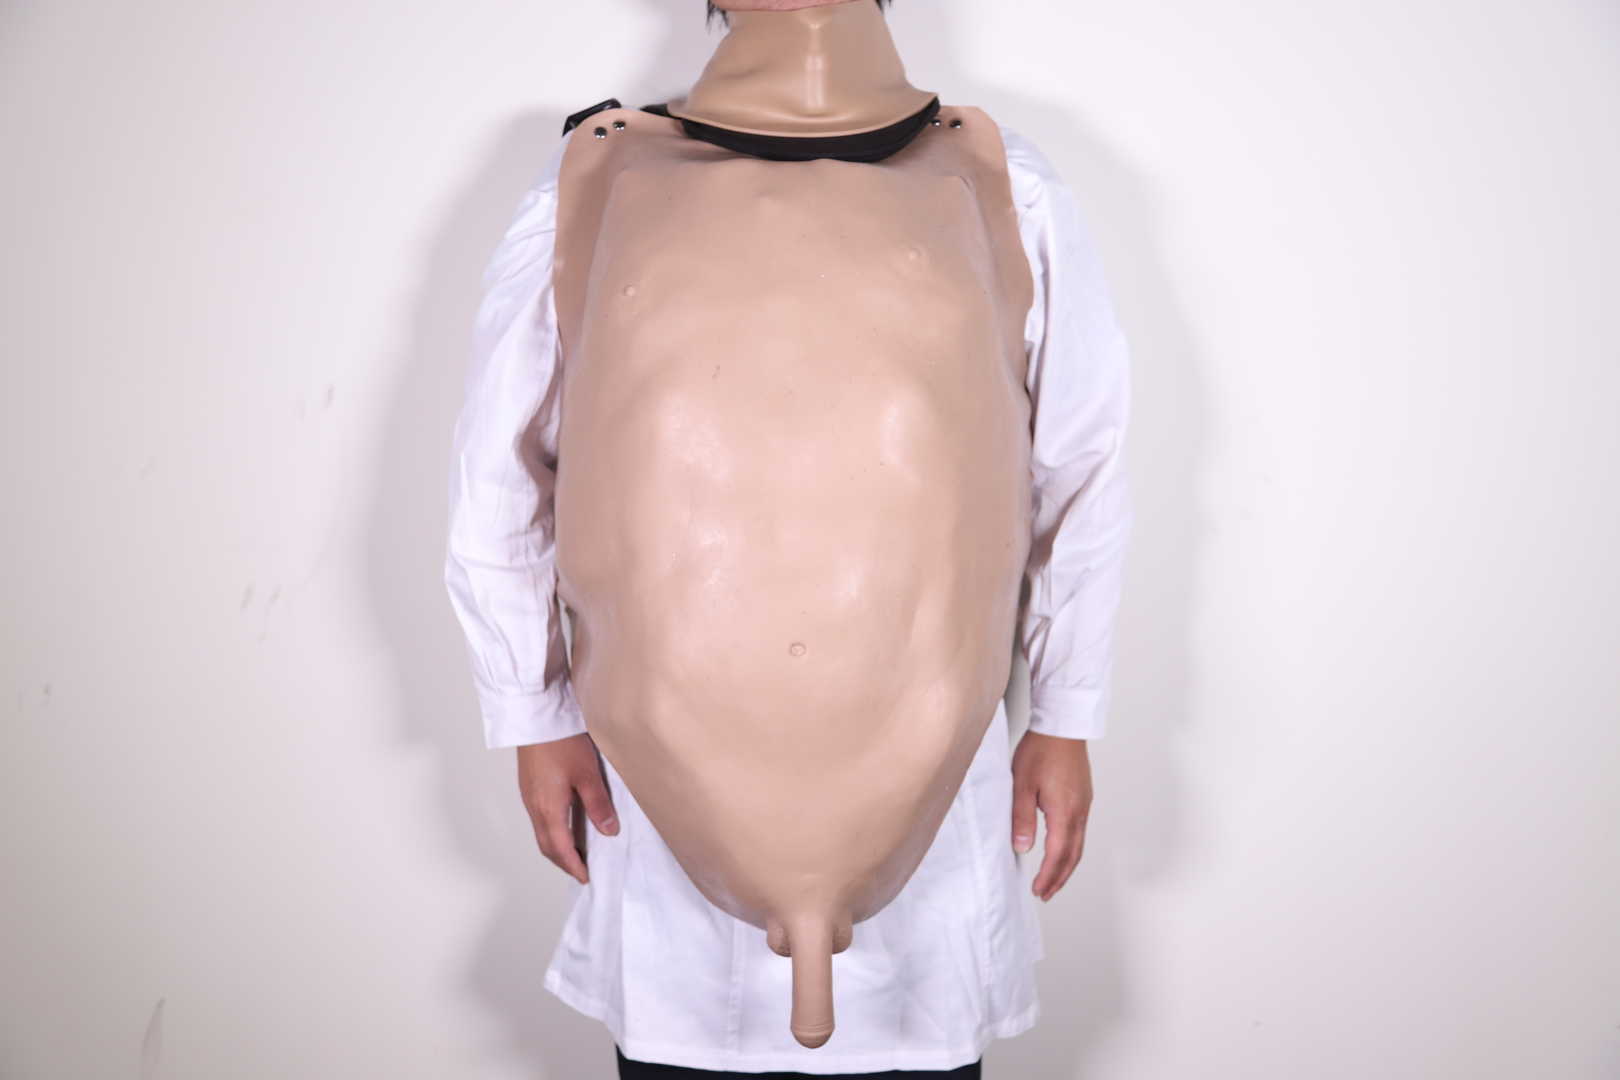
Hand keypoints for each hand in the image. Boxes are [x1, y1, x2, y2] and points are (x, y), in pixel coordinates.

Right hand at [516, 733, 618, 883]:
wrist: (535, 715)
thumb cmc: (561, 741)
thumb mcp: (587, 773)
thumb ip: (598, 804)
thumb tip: (609, 831)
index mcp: (548, 808)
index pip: (561, 848)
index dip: (574, 866)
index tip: (586, 878)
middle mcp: (534, 806)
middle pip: (547, 845)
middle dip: (563, 861)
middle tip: (581, 870)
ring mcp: (529, 796)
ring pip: (541, 832)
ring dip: (557, 847)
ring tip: (576, 852)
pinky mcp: (529, 786)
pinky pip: (539, 819)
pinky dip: (552, 831)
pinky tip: (565, 825)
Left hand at [1010, 730, 1092, 900]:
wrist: (1062, 726)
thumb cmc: (1041, 750)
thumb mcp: (1022, 784)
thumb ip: (1022, 818)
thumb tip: (1023, 847)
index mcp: (1064, 812)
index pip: (1058, 855)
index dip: (1048, 876)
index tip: (1037, 890)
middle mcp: (1079, 812)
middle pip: (1073, 855)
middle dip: (1059, 878)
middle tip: (1045, 893)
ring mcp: (1084, 805)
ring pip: (1079, 845)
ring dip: (1067, 866)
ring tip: (1053, 879)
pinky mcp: (1084, 798)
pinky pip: (1080, 831)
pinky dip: (1071, 849)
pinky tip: (1062, 851)